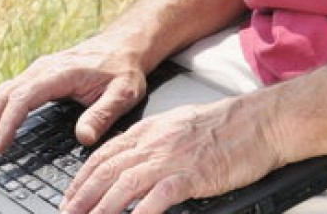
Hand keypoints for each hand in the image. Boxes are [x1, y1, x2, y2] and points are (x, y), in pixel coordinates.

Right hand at [0, 35, 148, 161]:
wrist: (122, 45)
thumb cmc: (122, 69)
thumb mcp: (123, 93)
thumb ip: (103, 114)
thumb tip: (83, 137)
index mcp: (60, 72)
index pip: (24, 97)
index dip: (8, 123)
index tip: (0, 147)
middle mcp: (41, 69)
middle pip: (2, 95)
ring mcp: (35, 72)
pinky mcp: (34, 78)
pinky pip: (6, 94)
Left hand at [61, 92, 285, 213]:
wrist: (258, 122)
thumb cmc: (222, 126)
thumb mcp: (176, 125)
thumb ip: (150, 141)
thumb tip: (127, 158)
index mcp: (149, 130)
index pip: (104, 154)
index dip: (81, 178)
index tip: (68, 197)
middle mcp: (154, 142)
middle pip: (107, 171)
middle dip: (82, 196)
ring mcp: (172, 158)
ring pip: (125, 183)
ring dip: (102, 207)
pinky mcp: (193, 175)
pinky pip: (160, 195)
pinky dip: (141, 211)